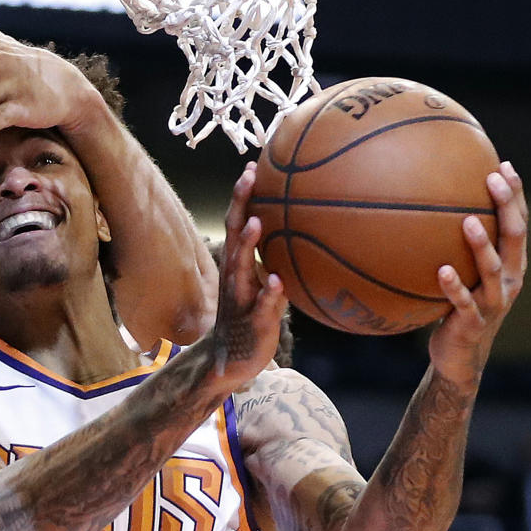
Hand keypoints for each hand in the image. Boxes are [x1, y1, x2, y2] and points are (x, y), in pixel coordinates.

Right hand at [212, 162, 287, 381]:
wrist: (228, 364)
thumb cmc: (250, 319)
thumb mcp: (261, 286)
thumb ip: (274, 262)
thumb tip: (302, 238)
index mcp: (237, 267)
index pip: (238, 223)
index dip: (243, 196)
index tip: (252, 166)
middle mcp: (234, 278)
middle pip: (234, 235)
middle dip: (240, 205)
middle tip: (249, 177)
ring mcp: (240, 301)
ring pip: (240, 269)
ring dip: (247, 246)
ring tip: (257, 223)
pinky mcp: (252, 325)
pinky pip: (259, 309)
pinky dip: (267, 296)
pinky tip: (276, 284)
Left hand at [429, 161, 526, 387]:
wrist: (460, 357)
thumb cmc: (458, 308)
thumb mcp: (465, 275)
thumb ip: (457, 249)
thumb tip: (429, 210)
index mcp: (511, 266)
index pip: (519, 224)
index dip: (515, 196)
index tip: (503, 165)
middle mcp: (509, 281)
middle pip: (515, 238)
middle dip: (507, 206)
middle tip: (493, 179)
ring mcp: (493, 303)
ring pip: (492, 269)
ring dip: (481, 245)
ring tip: (468, 221)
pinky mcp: (473, 324)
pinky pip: (463, 303)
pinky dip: (453, 287)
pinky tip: (441, 271)